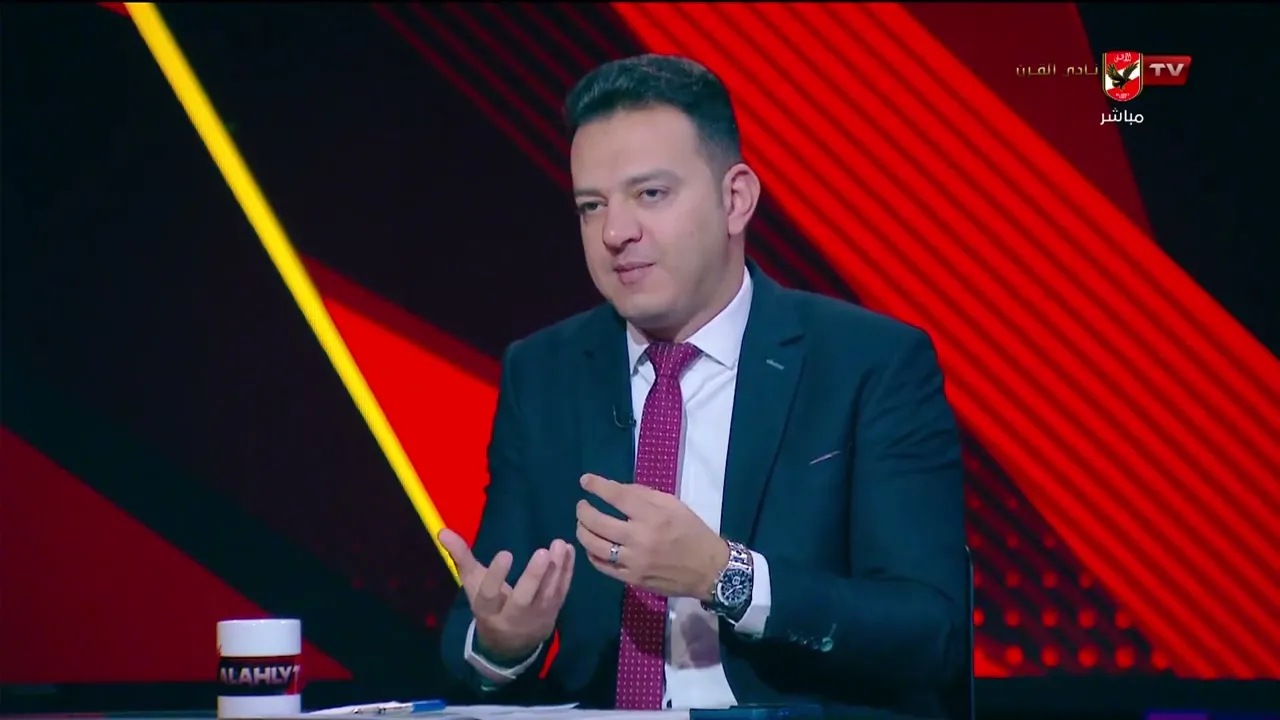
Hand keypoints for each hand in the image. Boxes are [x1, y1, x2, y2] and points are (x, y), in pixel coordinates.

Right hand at [438, 528, 574, 662]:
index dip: (497, 576)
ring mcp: (536, 618)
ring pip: (548, 596)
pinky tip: (569, 550)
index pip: (490, 596)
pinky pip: (562, 592)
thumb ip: (461, 557)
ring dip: (556, 570)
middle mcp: (512, 618)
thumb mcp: (472, 585)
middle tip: (543, 552)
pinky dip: (567, 572)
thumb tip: (442, 530)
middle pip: (523, 600)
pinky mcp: (553, 614)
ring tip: (559, 544)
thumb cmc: (489, 606)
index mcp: (488, 611)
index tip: (506, 553)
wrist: (510, 646)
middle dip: (534, 577)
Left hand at [575, 474, 728, 598]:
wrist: (709, 570)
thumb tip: (617, 490)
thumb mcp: (674, 505)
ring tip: (582, 525)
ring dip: (583, 532)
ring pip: (595, 546)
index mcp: (653, 516)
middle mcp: (640, 538)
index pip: (617, 497)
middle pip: (598, 522)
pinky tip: (592, 547)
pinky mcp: (632, 579)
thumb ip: (645, 495)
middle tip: (582, 506)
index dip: (597, 487)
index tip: (585, 481)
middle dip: (583, 511)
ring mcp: (634, 561)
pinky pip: (603, 567)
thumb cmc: (692, 532)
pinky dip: (592, 555)